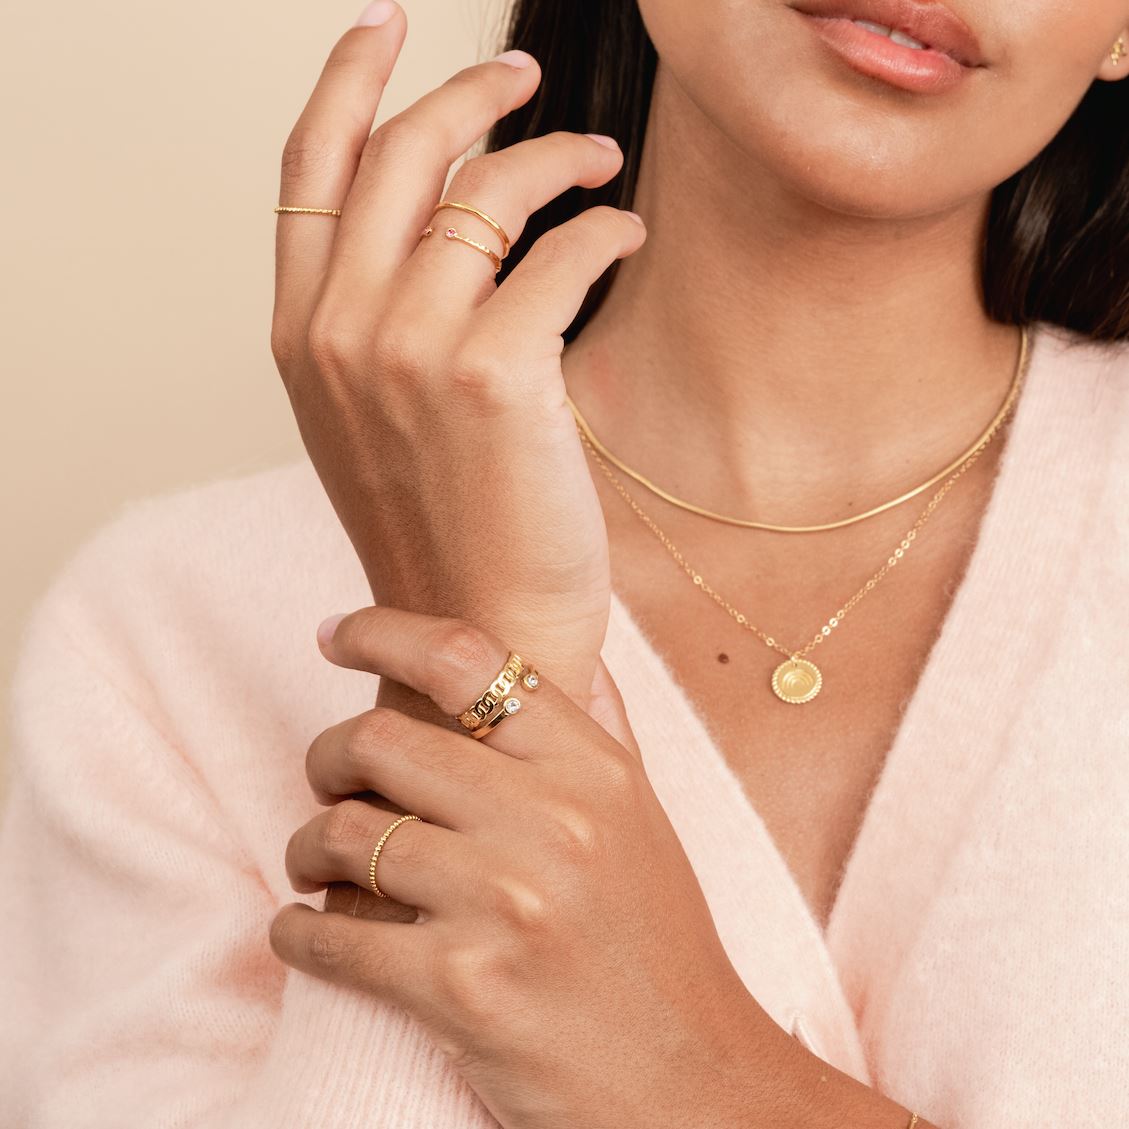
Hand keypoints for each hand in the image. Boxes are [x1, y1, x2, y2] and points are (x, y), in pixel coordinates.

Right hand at [269, 4, 647, 708]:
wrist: (476, 632)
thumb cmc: (439, 531)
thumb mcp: (370, 420)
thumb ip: (374, 321)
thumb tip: (439, 223)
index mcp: (300, 334)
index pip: (308, 168)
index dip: (346, 78)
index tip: (387, 23)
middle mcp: (339, 329)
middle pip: (399, 150)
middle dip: (469, 90)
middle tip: (524, 79)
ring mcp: (409, 348)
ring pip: (487, 188)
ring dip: (556, 154)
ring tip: (598, 162)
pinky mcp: (494, 373)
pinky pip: (563, 251)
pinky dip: (605, 228)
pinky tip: (626, 236)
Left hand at [269, 605, 794, 1128]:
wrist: (692, 1082)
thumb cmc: (658, 944)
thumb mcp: (643, 819)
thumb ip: (601, 729)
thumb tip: (563, 651)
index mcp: (594, 769)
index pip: (466, 658)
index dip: (382, 632)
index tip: (333, 636)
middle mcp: (554, 820)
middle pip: (381, 739)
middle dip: (328, 757)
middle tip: (326, 781)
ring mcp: (507, 903)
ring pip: (345, 833)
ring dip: (307, 848)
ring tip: (316, 864)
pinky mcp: (463, 989)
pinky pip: (332, 936)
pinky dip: (296, 930)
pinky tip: (302, 929)